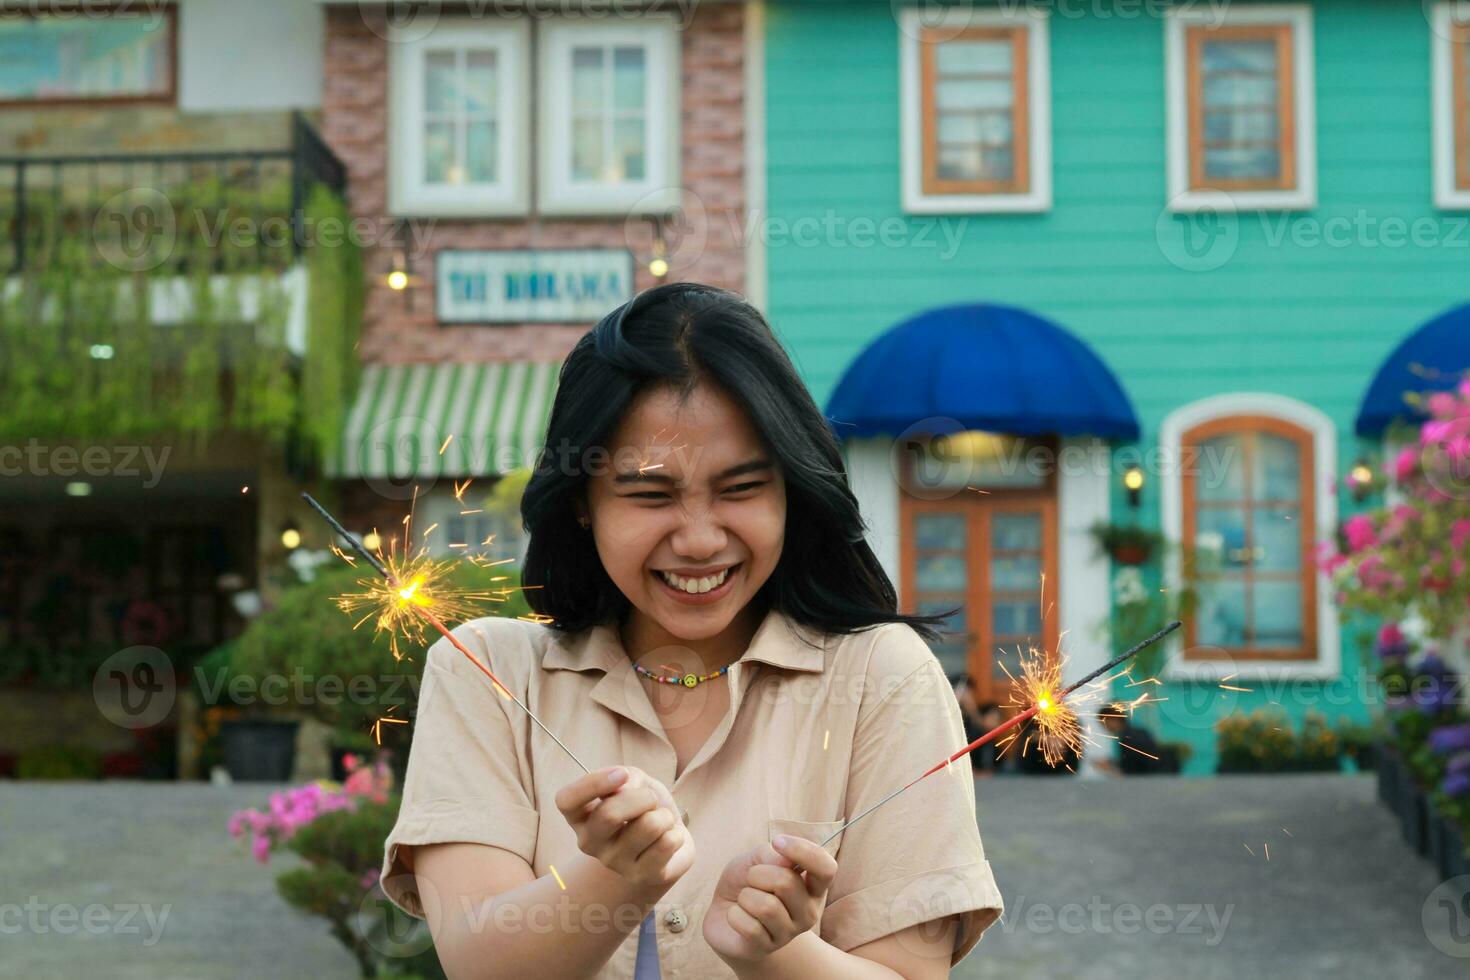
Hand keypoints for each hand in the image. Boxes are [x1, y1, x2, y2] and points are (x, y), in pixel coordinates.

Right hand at [554, 766, 693, 895]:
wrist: (668, 842)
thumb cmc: (644, 806)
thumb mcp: (635, 781)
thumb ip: (627, 777)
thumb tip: (623, 784)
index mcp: (579, 816)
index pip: (567, 800)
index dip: (594, 784)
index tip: (622, 774)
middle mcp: (589, 842)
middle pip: (610, 815)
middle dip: (643, 797)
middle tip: (652, 799)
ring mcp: (613, 863)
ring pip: (647, 826)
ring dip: (664, 816)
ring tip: (661, 821)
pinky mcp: (641, 876)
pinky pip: (666, 844)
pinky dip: (675, 835)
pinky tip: (668, 840)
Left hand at [702, 834, 837, 966]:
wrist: (723, 913)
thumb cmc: (747, 882)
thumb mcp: (756, 858)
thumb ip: (771, 854)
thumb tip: (785, 858)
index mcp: (813, 886)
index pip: (826, 868)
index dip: (803, 851)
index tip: (778, 842)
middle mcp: (808, 912)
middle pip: (787, 883)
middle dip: (757, 873)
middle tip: (751, 880)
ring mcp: (789, 934)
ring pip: (766, 906)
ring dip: (746, 896)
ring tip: (745, 900)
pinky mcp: (766, 948)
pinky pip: (749, 927)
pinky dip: (735, 915)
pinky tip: (738, 917)